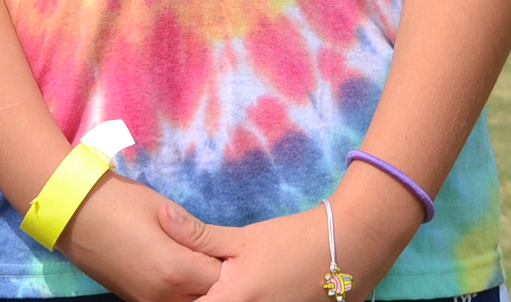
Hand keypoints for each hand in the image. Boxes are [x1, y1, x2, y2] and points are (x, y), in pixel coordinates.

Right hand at [52, 176, 220, 301]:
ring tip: (197, 260)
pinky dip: (181, 292)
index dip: (228, 259)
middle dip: (217, 277)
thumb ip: (196, 235)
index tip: (231, 245)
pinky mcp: (136, 301)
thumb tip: (218, 248)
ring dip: (199, 287)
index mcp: (176, 269)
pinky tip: (178, 270)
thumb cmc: (120, 202)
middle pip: (209, 295)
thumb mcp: (165, 210)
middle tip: (216, 252)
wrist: (73, 211)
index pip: (222, 276)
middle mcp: (164, 295)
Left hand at [159, 192, 414, 301]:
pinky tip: (250, 292)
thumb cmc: (292, 241)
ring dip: (221, 299)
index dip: (177, 297)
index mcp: (231, 301)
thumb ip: (198, 236)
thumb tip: (160, 217)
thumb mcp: (243, 237)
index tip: (172, 286)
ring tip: (229, 285)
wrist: (349, 249)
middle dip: (199, 298)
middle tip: (201, 284)